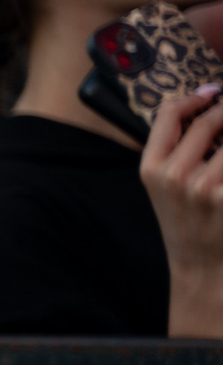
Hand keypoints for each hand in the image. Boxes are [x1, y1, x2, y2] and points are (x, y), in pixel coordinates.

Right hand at [144, 85, 222, 335]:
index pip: (169, 113)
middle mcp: (174, 176)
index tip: (213, 92)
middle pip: (209, 120)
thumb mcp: (164, 189)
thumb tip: (207, 107)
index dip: (196, 97)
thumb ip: (174, 151)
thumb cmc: (189, 226)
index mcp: (151, 169)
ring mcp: (204, 188)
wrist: (204, 271)